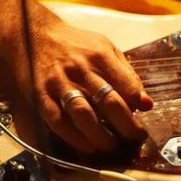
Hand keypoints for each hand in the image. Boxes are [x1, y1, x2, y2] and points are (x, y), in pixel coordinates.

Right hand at [0, 0, 152, 153]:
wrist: (33, 34)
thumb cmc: (76, 45)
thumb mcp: (106, 49)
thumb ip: (127, 75)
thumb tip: (147, 104)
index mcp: (101, 56)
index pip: (127, 86)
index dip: (137, 105)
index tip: (140, 116)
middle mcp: (81, 70)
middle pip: (109, 103)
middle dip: (126, 125)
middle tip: (134, 138)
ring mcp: (59, 83)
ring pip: (83, 114)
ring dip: (100, 135)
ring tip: (110, 145)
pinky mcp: (41, 95)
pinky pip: (57, 121)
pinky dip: (73, 137)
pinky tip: (86, 146)